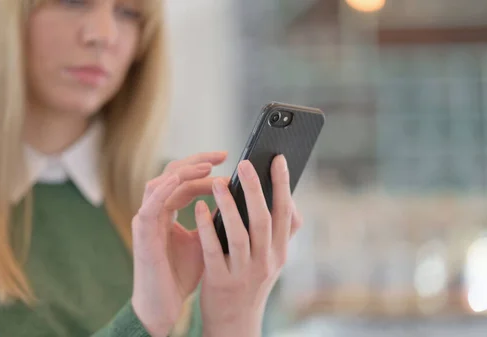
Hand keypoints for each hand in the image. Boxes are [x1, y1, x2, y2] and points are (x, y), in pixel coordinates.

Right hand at [131, 152, 226, 336]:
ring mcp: (146, 220)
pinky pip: (149, 204)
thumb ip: (215, 221)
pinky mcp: (141, 233)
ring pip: (159, 183)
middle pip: (172, 174)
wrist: (164, 304)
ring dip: (183, 172)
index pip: (186, 180)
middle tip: (223, 154)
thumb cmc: (181, 274)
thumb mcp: (205, 241)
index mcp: (169, 210)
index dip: (205, 168)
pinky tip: (178, 179)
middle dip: (197, 161)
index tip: (229, 160)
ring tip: (207, 166)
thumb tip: (240, 202)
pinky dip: (162, 189)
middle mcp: (156, 210)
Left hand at [195, 155, 301, 336]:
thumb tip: (288, 198)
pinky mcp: (220, 281)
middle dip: (256, 190)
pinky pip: (213, 250)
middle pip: (264, 221)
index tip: (278, 159)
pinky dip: (207, 228)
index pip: (285, 214)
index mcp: (279, 253)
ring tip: (218, 182)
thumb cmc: (250, 282)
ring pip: (239, 235)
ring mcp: (244, 273)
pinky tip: (199, 209)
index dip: (282, 186)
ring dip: (229, 206)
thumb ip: (279, 232)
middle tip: (245, 164)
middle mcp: (266, 262)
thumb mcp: (272, 260)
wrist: (234, 323)